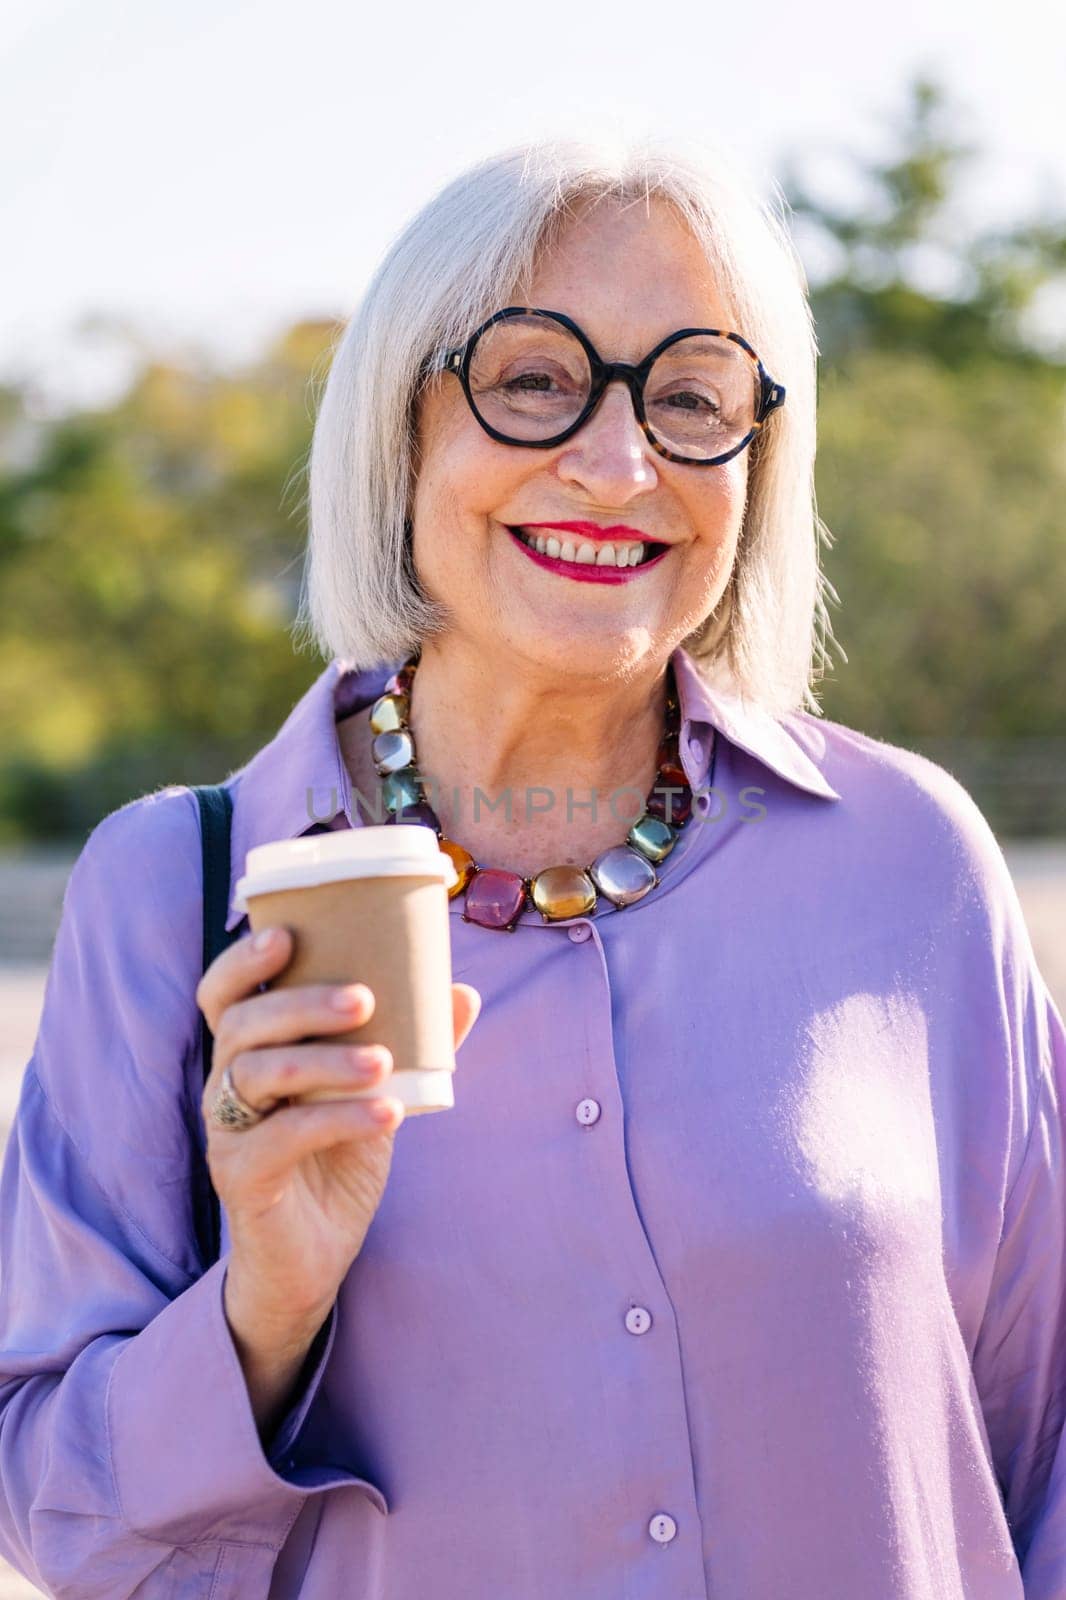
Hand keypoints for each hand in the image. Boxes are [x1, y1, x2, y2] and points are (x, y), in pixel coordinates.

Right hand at [197, 925, 480, 1342]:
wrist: (313, 1255)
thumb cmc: (337, 1158)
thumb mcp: (376, 1092)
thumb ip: (415, 1044)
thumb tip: (463, 991)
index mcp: (251, 1052)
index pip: (224, 994)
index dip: (244, 960)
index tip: (287, 934)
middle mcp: (226, 1083)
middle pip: (241, 1024)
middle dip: (300, 1004)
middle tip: (364, 999)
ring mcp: (228, 1131)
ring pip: (256, 1074)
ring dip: (324, 1061)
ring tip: (385, 1061)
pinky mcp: (242, 1177)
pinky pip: (280, 1138)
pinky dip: (337, 1119)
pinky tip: (388, 1113)